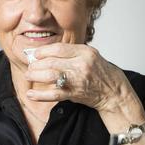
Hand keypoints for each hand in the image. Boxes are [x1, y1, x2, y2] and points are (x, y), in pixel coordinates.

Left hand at [25, 43, 143, 120]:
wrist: (115, 92)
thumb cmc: (101, 73)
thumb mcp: (90, 55)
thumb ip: (72, 53)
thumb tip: (48, 53)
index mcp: (85, 52)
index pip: (59, 48)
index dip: (44, 51)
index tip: (35, 54)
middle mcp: (81, 64)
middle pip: (52, 62)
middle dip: (37, 64)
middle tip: (30, 66)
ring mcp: (78, 80)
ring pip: (51, 76)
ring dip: (36, 75)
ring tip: (28, 75)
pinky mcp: (75, 94)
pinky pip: (54, 94)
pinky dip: (40, 95)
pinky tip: (31, 94)